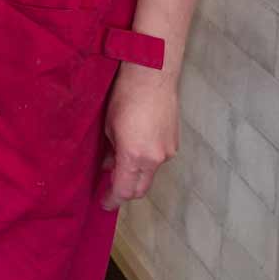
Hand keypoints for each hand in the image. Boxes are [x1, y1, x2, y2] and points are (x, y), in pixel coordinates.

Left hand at [99, 63, 179, 209]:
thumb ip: (109, 151)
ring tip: (119, 161)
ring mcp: (168, 152)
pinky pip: (158, 159)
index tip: (104, 203)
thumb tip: (109, 165)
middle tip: (109, 187)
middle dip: (125, 191)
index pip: (125, 190)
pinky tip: (135, 146)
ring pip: (150, 174)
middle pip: (140, 188)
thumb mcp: (109, 126)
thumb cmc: (124, 96)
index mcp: (135, 156)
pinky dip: (145, 160)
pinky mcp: (174, 142)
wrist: (152, 76)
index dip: (113, 199)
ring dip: (136, 174)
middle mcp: (155, 159)